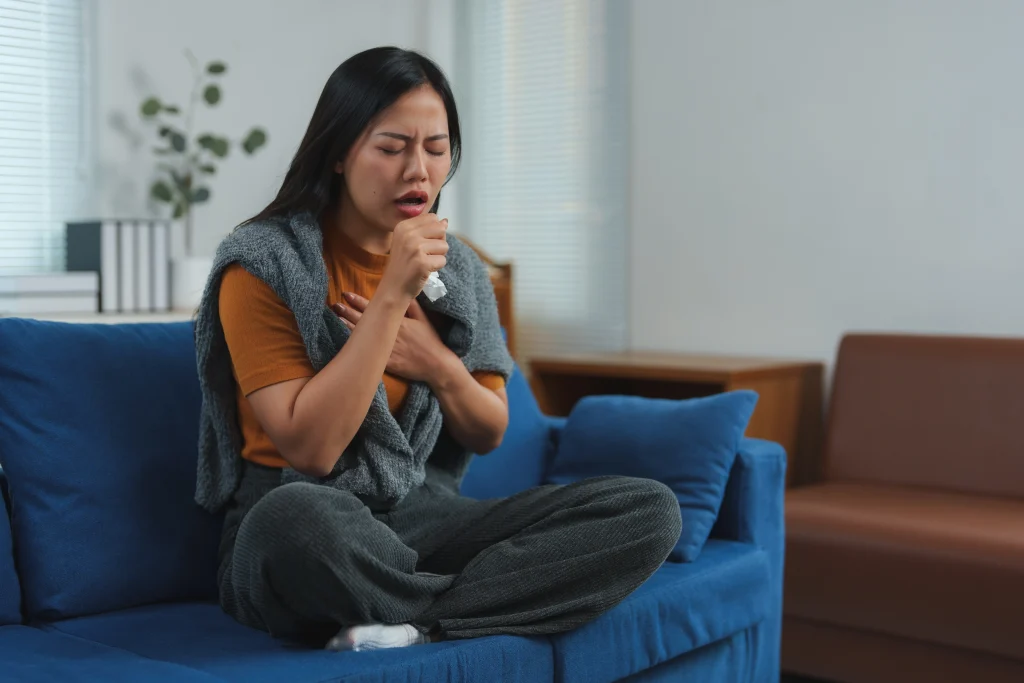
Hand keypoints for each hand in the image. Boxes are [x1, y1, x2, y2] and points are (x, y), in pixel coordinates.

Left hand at [333, 293, 451, 383]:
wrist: (436, 364)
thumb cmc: (430, 341)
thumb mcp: (423, 319)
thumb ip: (412, 306)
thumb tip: (403, 292)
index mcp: (397, 321)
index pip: (374, 308)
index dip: (358, 301)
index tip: (346, 294)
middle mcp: (389, 333)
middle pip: (364, 320)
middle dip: (348, 311)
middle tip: (335, 304)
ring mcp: (386, 348)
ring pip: (363, 336)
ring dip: (348, 326)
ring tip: (336, 318)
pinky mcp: (386, 363)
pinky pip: (368, 354)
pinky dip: (356, 347)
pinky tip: (346, 343)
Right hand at [380, 214, 448, 300]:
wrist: (393, 288)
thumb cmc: (404, 265)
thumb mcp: (409, 242)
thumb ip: (427, 229)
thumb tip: (445, 221)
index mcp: (403, 226)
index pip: (432, 218)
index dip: (434, 231)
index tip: (421, 243)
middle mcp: (408, 234)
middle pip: (441, 229)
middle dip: (438, 242)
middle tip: (425, 254)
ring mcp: (415, 248)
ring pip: (444, 245)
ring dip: (438, 256)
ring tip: (424, 262)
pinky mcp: (422, 263)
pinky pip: (443, 260)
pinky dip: (437, 267)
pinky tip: (424, 270)